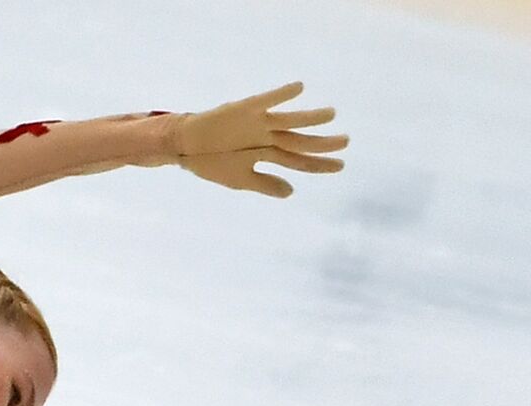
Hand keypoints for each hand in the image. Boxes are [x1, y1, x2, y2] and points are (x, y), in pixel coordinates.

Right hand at [172, 81, 347, 197]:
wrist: (185, 146)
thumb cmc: (212, 162)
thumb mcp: (241, 179)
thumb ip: (266, 184)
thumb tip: (292, 192)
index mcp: (268, 154)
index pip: (299, 160)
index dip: (319, 164)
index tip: (340, 165)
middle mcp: (267, 137)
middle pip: (300, 142)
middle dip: (322, 143)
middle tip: (346, 142)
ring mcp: (257, 123)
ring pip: (289, 121)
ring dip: (309, 118)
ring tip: (330, 115)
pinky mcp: (244, 110)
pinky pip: (265, 101)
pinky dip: (280, 94)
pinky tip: (298, 87)